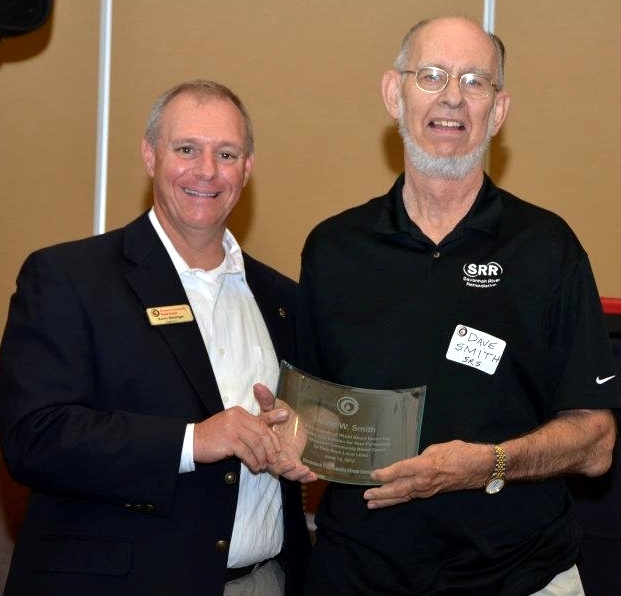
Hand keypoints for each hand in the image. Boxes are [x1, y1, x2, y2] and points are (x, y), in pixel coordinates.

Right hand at [193, 404, 288, 472]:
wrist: (192, 441)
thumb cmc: (214, 436)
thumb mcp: (233, 426)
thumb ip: (253, 424)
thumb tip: (284, 414)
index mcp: (240, 412)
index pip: (262, 423)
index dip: (273, 438)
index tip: (277, 449)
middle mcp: (237, 417)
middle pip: (262, 433)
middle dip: (270, 449)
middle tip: (274, 460)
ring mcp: (233, 428)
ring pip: (256, 444)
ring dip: (262, 458)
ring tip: (262, 466)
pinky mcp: (229, 440)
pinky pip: (247, 453)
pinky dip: (253, 462)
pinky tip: (254, 467)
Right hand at [254, 383, 317, 483]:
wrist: (293, 420)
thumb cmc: (276, 415)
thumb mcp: (272, 407)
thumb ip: (267, 400)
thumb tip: (258, 386)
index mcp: (264, 438)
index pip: (266, 446)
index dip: (273, 453)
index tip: (285, 457)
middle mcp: (271, 451)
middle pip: (275, 464)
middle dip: (286, 469)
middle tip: (295, 468)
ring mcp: (282, 458)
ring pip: (286, 471)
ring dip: (295, 473)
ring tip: (304, 471)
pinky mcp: (292, 462)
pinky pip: (295, 472)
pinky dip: (303, 476)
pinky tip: (313, 476)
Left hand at [363, 440, 492, 508]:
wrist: (480, 467)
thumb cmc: (460, 452)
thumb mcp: (436, 449)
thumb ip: (420, 457)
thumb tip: (410, 463)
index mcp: (424, 466)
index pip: (399, 471)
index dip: (385, 474)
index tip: (372, 475)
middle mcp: (424, 481)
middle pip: (398, 489)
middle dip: (381, 493)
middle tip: (366, 496)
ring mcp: (428, 490)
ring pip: (403, 496)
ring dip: (387, 500)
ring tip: (372, 503)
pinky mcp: (432, 493)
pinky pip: (412, 497)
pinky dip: (399, 499)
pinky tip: (391, 500)